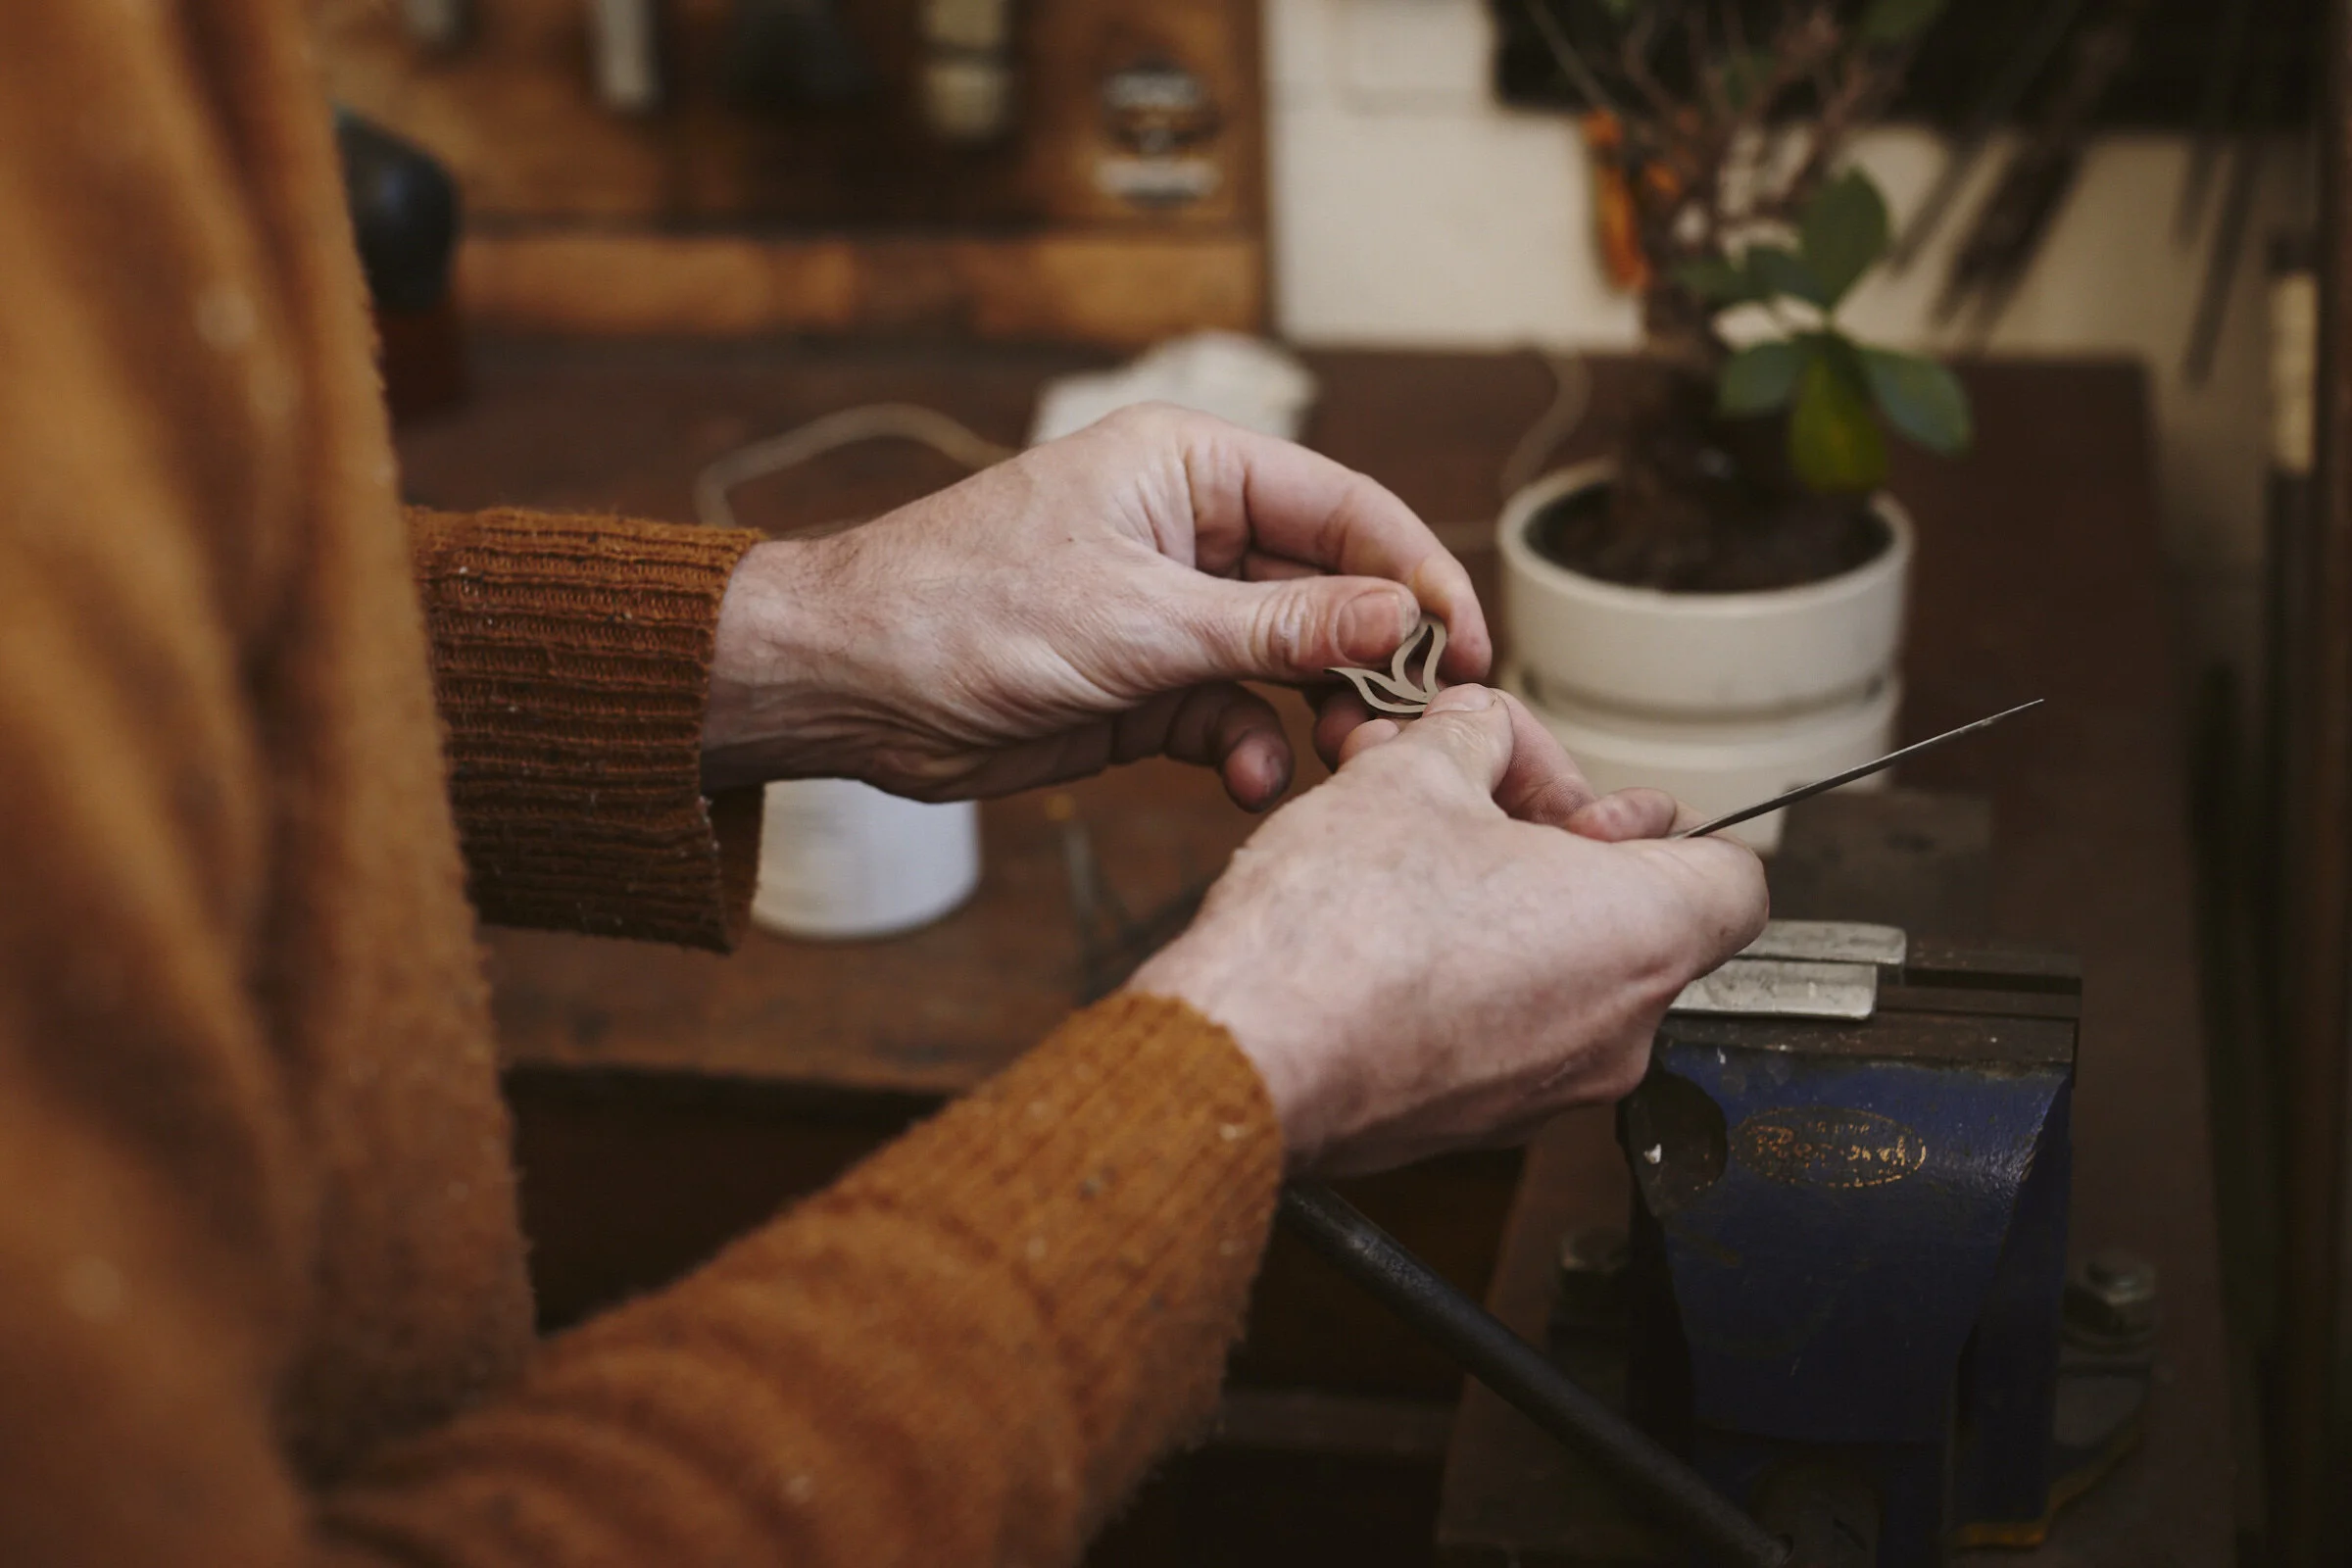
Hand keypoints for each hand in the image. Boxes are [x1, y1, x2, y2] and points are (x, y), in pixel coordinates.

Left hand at [699, 404, 1488, 803]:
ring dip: (1320, 712)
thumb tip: (1401, 617)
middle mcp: (1189, 528)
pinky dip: (1250, 751)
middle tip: (1420, 721)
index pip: (1343, 506)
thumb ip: (1280, 629)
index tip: (1467, 645)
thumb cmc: (967, 613)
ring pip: (1289, 660)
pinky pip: (1233, 715)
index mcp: (1189, 466)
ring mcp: (1169, 610)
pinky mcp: (1146, 683)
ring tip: (1345, 759)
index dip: (1415, 573)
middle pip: (1328, 586)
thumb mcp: (1141, 621)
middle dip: (1374, 655)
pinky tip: (1250, 784)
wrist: (849, 685)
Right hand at [1127, 686, 1767, 1174]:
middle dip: (1551, 842)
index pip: (1733, 875)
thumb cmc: (1339, 934)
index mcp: (1643, 931)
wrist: (1249, 1055)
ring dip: (1500, 904)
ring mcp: (1549, 1090)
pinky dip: (1464, 977)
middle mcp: (1620, 1029)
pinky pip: (1503, 1032)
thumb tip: (1474, 729)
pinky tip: (1384, 928)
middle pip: (1632, 918)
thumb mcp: (1411, 775)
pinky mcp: (1479, 1122)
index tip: (1585, 799)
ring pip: (1560, 975)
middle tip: (1473, 797)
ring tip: (1409, 851)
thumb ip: (1469, 738)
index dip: (1660, 822)